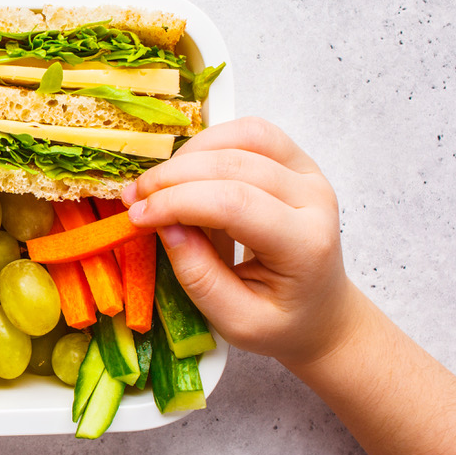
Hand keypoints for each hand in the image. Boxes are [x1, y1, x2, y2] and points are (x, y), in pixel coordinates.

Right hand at [122, 117, 361, 364]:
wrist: (320, 312)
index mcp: (305, 245)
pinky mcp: (297, 161)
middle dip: (173, 177)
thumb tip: (164, 226)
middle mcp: (315, 200)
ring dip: (190, 154)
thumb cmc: (280, 321)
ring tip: (157, 185)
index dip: (177, 203)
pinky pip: (250, 133)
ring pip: (244, 136)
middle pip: (235, 164)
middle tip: (134, 199)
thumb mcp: (236, 321)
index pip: (235, 204)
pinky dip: (209, 144)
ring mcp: (310, 174)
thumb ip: (199, 277)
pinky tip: (185, 171)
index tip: (136, 217)